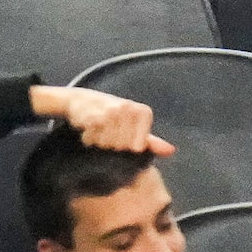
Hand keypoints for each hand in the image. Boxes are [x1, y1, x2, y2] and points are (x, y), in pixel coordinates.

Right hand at [33, 85, 171, 156]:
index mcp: (142, 112)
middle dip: (113, 145)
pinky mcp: (93, 114)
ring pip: (108, 144)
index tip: (122, 137)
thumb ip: (151, 141)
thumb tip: (171, 151)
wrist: (80, 100)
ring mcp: (111, 110)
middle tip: (107, 133)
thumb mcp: (133, 126)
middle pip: (123, 146)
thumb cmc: (112, 116)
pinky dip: (89, 139)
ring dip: (100, 142)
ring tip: (98, 131)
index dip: (128, 147)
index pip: (138, 147)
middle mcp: (128, 108)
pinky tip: (88, 130)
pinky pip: (94, 139)